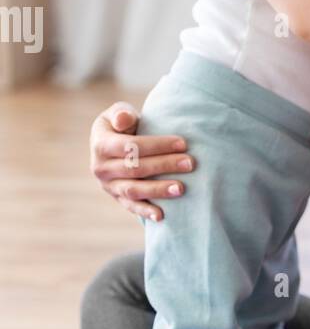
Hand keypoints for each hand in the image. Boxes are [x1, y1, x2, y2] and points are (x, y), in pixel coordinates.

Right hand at [88, 100, 195, 220]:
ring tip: (181, 188)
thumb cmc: (124, 124)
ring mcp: (108, 185)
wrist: (115, 143)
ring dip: (158, 190)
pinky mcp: (117, 197)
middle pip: (135, 168)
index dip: (157, 145)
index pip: (130, 146)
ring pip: (134, 189)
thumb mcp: (119, 112)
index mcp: (100, 144)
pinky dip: (145, 212)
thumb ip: (121, 113)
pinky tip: (162, 216)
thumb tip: (124, 120)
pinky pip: (131, 206)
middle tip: (190, 163)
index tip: (183, 143)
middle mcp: (101, 167)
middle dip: (164, 165)